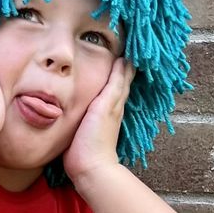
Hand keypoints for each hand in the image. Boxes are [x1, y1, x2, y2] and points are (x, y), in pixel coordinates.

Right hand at [63, 57, 134, 184]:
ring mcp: (101, 118)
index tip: (125, 46)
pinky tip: (92, 93)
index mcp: (115, 102)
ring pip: (108, 93)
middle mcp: (111, 108)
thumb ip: (112, 85)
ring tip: (107, 67)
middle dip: (120, 68)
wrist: (87, 166)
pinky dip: (98, 94)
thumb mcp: (104, 107)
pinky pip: (96, 104)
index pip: (123, 76)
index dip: (125, 62)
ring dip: (110, 80)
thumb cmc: (95, 137)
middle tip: (118, 52)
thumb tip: (123, 61)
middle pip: (118, 84)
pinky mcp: (89, 126)